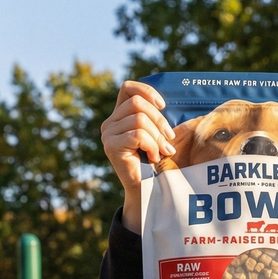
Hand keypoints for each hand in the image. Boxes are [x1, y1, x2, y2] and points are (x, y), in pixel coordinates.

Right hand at [101, 80, 176, 232]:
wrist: (147, 190)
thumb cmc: (155, 163)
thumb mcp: (156, 135)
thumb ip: (154, 119)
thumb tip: (163, 104)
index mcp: (120, 116)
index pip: (127, 88)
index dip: (146, 91)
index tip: (163, 106)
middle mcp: (110, 123)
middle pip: (137, 104)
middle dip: (159, 120)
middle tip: (169, 139)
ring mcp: (108, 134)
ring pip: (139, 119)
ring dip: (157, 136)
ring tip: (161, 152)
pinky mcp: (111, 146)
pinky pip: (138, 135)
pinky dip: (152, 145)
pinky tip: (154, 157)